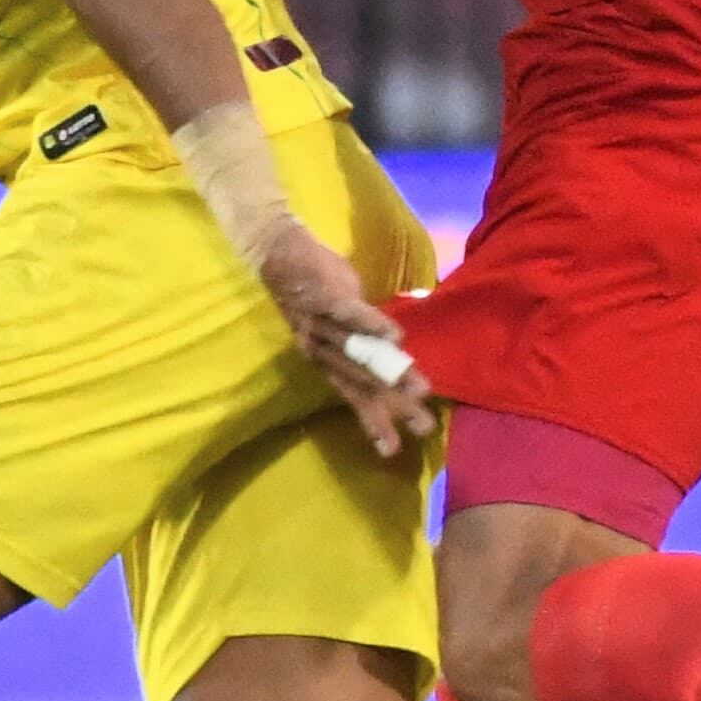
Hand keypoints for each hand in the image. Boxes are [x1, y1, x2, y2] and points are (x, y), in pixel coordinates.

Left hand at [252, 217, 438, 458]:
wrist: (277, 250)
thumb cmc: (314, 284)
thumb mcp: (335, 318)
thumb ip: (359, 337)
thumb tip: (390, 350)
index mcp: (324, 356)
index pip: (352, 393)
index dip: (372, 420)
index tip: (392, 450)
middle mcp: (321, 347)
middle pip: (362, 382)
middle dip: (392, 408)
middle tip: (423, 428)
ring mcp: (322, 323)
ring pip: (361, 354)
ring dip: (391, 373)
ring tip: (420, 392)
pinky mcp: (325, 295)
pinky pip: (350, 313)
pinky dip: (372, 326)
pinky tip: (396, 339)